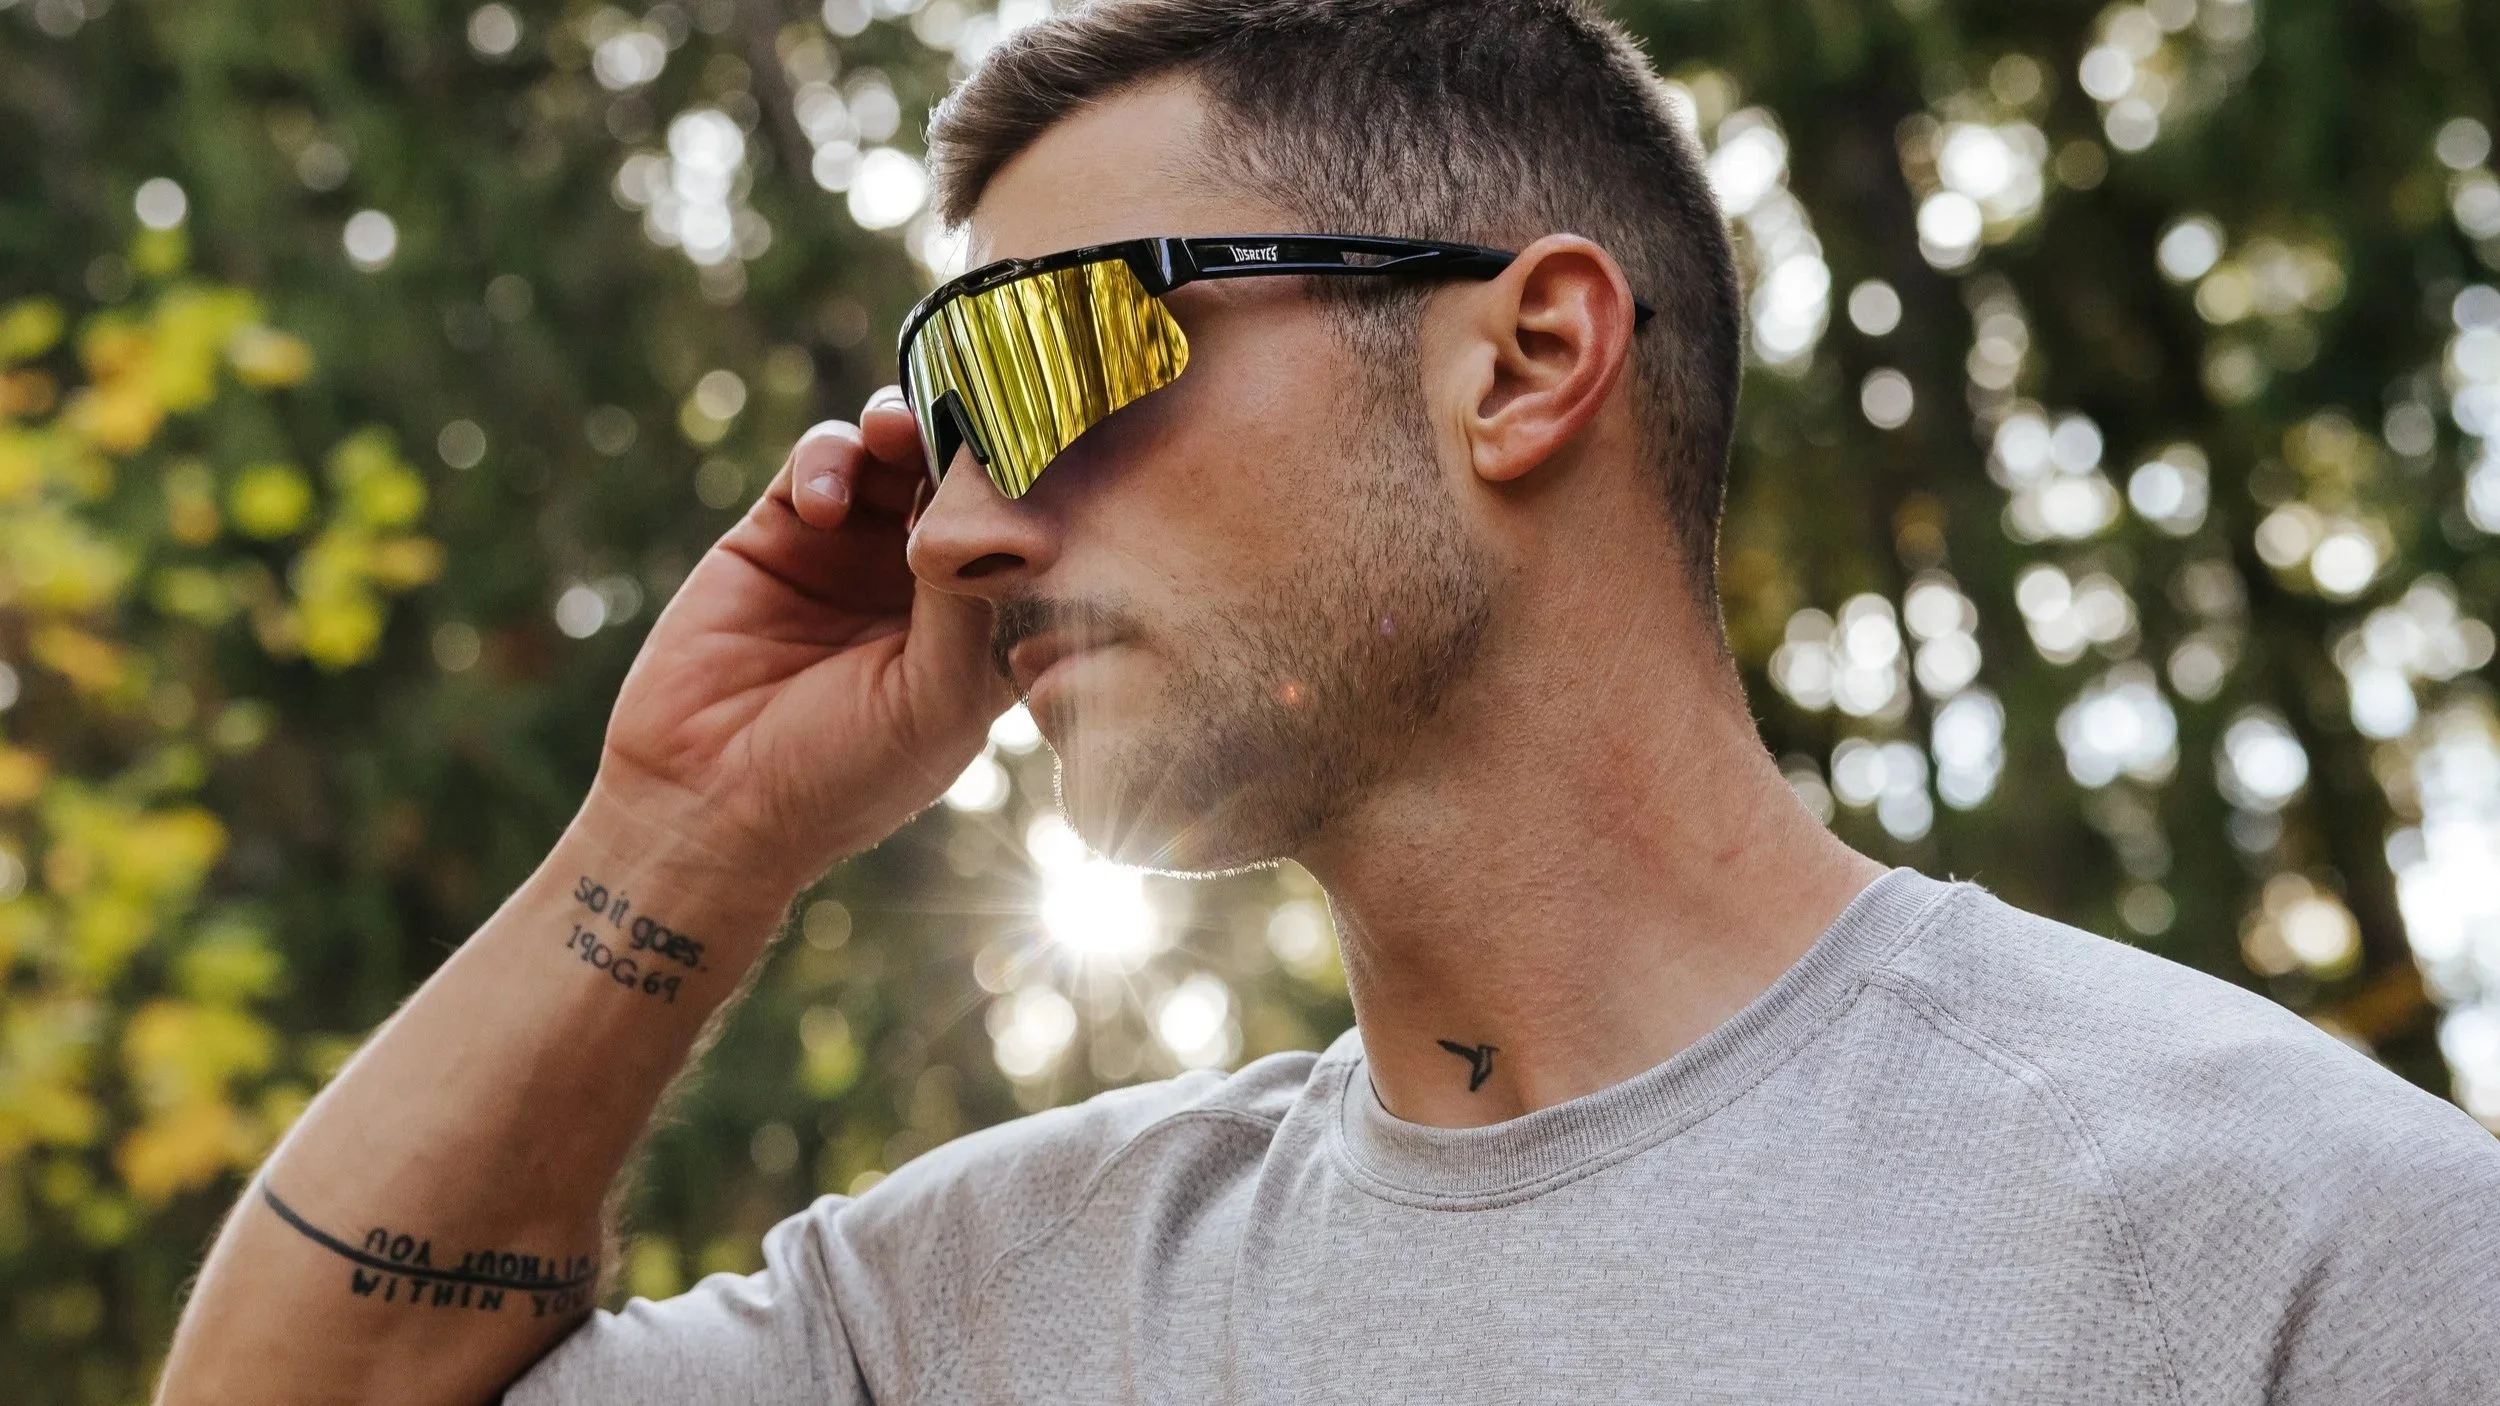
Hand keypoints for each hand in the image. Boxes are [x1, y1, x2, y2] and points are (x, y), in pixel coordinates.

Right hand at [590, 388, 1011, 891]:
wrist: (709, 800)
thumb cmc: (844, 775)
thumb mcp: (936, 698)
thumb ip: (968, 600)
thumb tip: (988, 495)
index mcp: (985, 629)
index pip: (1029, 536)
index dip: (1037, 490)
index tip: (1044, 450)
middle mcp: (928, 583)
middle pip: (965, 478)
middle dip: (970, 440)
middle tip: (965, 416)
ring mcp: (857, 551)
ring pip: (898, 453)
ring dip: (905, 429)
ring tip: (897, 437)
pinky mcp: (784, 531)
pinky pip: (822, 461)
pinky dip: (831, 459)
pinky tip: (822, 508)